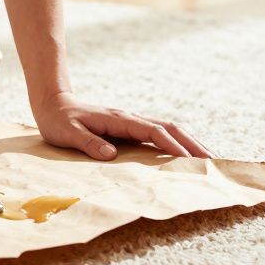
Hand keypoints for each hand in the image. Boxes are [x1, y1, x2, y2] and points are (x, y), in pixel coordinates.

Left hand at [33, 91, 212, 160]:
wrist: (52, 103)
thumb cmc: (58, 120)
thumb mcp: (67, 134)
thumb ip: (88, 143)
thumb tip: (110, 155)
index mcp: (119, 120)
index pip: (153, 131)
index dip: (172, 145)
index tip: (188, 159)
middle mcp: (129, 118)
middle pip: (169, 127)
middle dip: (192, 143)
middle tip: (212, 161)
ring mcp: (131, 121)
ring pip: (167, 129)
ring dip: (188, 142)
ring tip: (206, 159)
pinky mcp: (128, 127)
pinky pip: (157, 133)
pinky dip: (175, 142)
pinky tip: (182, 154)